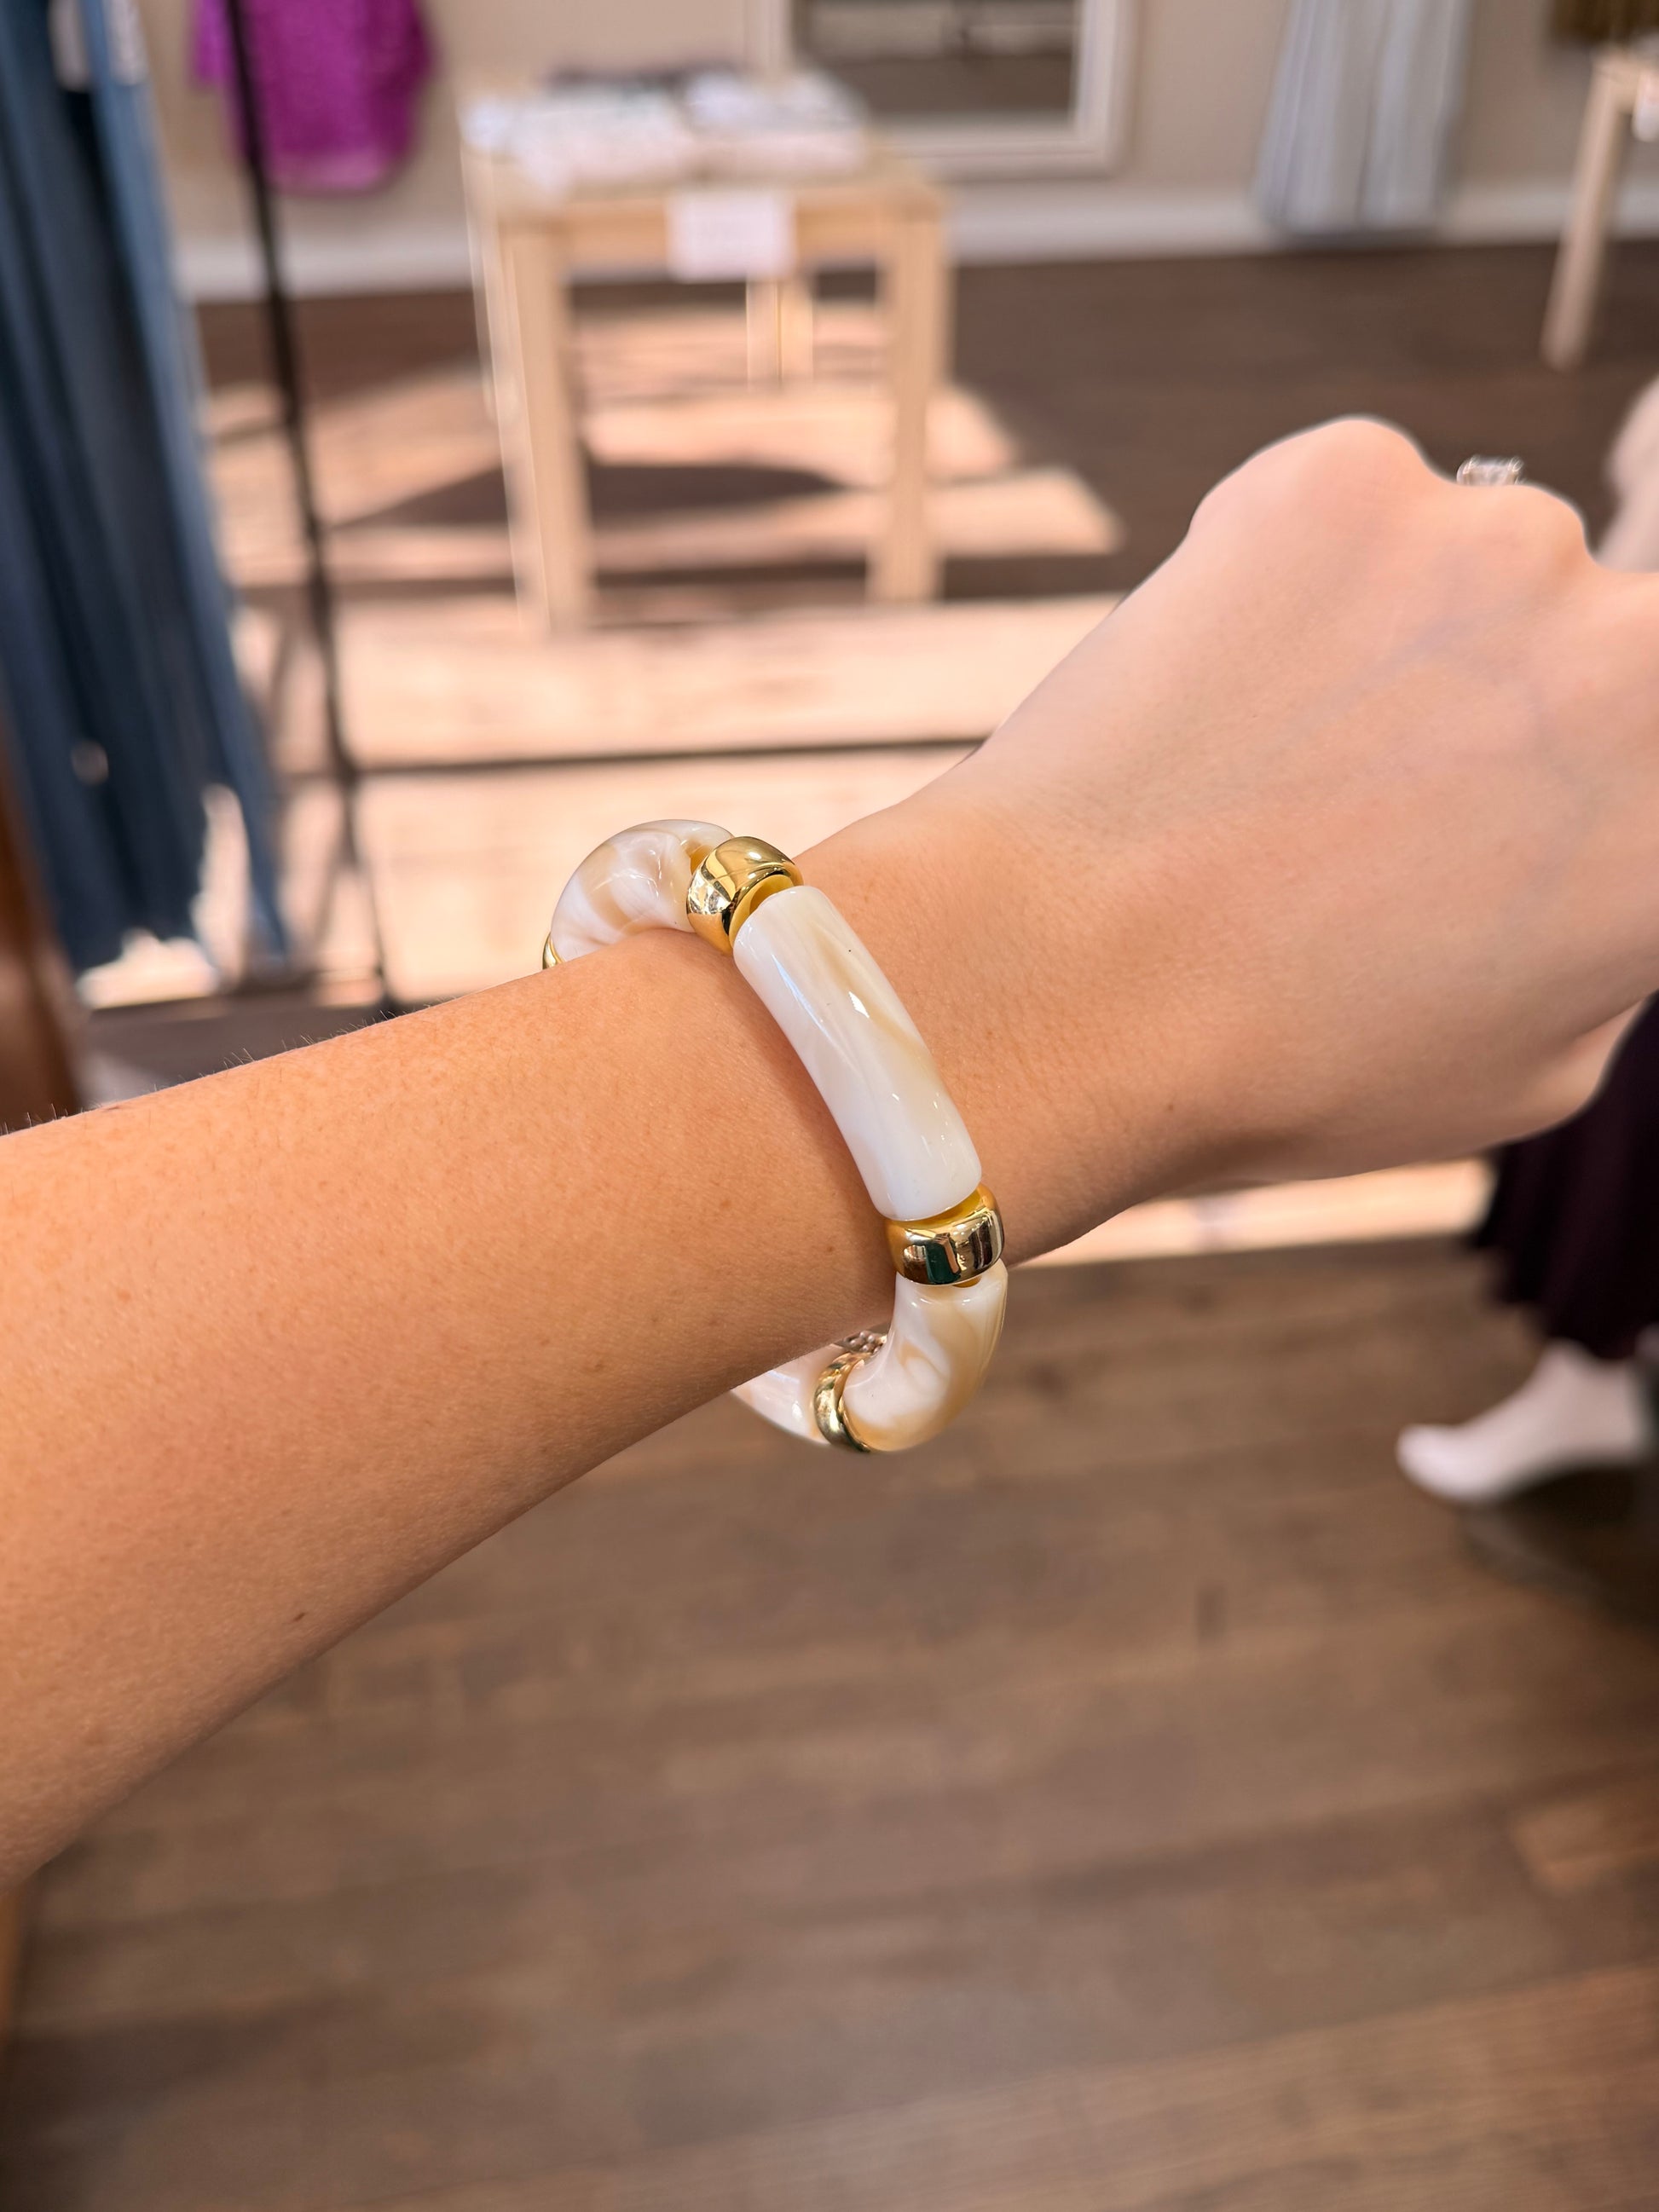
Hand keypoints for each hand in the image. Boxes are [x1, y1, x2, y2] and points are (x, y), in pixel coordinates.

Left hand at [808, 419, 1658, 1258]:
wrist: (1069, 985)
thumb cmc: (1287, 1065)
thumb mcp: (1528, 1068)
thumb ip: (1611, 935)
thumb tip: (1598, 857)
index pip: (1651, 754)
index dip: (1574, 786)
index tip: (1503, 816)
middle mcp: (1642, 652)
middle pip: (1602, 644)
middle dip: (1514, 707)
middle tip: (1382, 796)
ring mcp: (1499, 541)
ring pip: (1474, 569)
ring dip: (1403, 639)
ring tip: (1269, 765)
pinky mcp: (1350, 478)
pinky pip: (1350, 512)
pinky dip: (1294, 574)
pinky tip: (1217, 692)